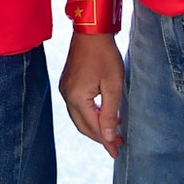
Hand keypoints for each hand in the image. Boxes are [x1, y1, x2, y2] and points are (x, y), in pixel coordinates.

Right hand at [59, 32, 125, 156]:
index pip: (93, 127)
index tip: (117, 151)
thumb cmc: (105, 56)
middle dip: (100, 136)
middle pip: (82, 125)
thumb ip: (110, 113)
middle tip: (117, 144)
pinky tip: (102, 115)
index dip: (106, 140)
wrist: (91, 32)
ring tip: (112, 132)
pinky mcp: (67, 83)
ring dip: (94, 126)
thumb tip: (109, 136)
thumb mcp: (113, 86)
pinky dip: (89, 115)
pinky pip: (77, 106)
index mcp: (77, 98)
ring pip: (79, 117)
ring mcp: (65, 89)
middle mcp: (67, 96)